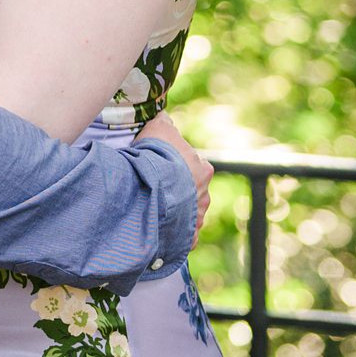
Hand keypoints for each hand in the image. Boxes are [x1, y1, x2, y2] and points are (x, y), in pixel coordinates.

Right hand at [137, 110, 211, 231]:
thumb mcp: (158, 127)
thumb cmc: (156, 156)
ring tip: (152, 209)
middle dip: (176, 191)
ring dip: (174, 212)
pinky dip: (170, 233)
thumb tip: (165, 118)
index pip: (192, 166)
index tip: (159, 167)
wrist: (150, 188)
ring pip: (187, 214)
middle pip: (191, 191)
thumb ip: (165, 124)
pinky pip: (180, 236)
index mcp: (203, 169)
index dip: (175, 165)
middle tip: (155, 189)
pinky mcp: (187, 238)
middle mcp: (205, 195)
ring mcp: (197, 218)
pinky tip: (156, 228)